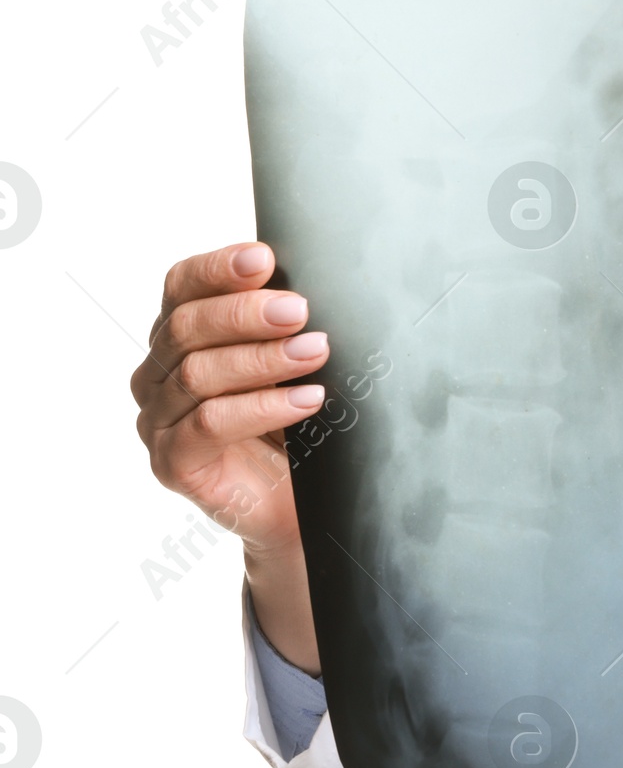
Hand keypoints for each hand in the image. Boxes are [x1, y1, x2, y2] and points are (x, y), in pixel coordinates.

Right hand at [130, 242, 325, 667]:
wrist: (299, 509)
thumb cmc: (298, 429)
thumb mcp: (295, 367)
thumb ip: (287, 325)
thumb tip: (318, 278)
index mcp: (180, 337)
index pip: (181, 287)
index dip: (218, 269)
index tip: (264, 258)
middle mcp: (159, 375)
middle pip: (187, 326)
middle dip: (247, 314)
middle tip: (301, 310)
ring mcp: (159, 421)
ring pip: (198, 374)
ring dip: (263, 359)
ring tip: (316, 352)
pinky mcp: (174, 463)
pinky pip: (209, 424)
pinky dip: (262, 407)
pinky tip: (307, 399)